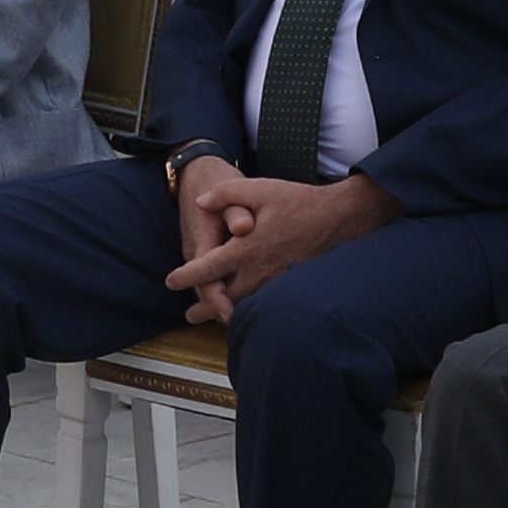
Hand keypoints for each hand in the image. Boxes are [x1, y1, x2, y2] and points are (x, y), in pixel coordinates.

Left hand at [165, 167, 393, 322]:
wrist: (337, 218)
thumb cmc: (298, 203)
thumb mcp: (259, 189)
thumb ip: (226, 195)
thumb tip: (200, 204)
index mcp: (246, 249)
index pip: (207, 269)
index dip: (186, 276)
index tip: (170, 282)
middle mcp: (258, 271)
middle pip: (223, 298)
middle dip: (204, 309)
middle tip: (190, 316)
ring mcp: (276, 281)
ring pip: (245, 305)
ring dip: (226, 312)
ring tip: (214, 318)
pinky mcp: (289, 284)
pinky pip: (264, 302)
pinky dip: (250, 307)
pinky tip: (246, 307)